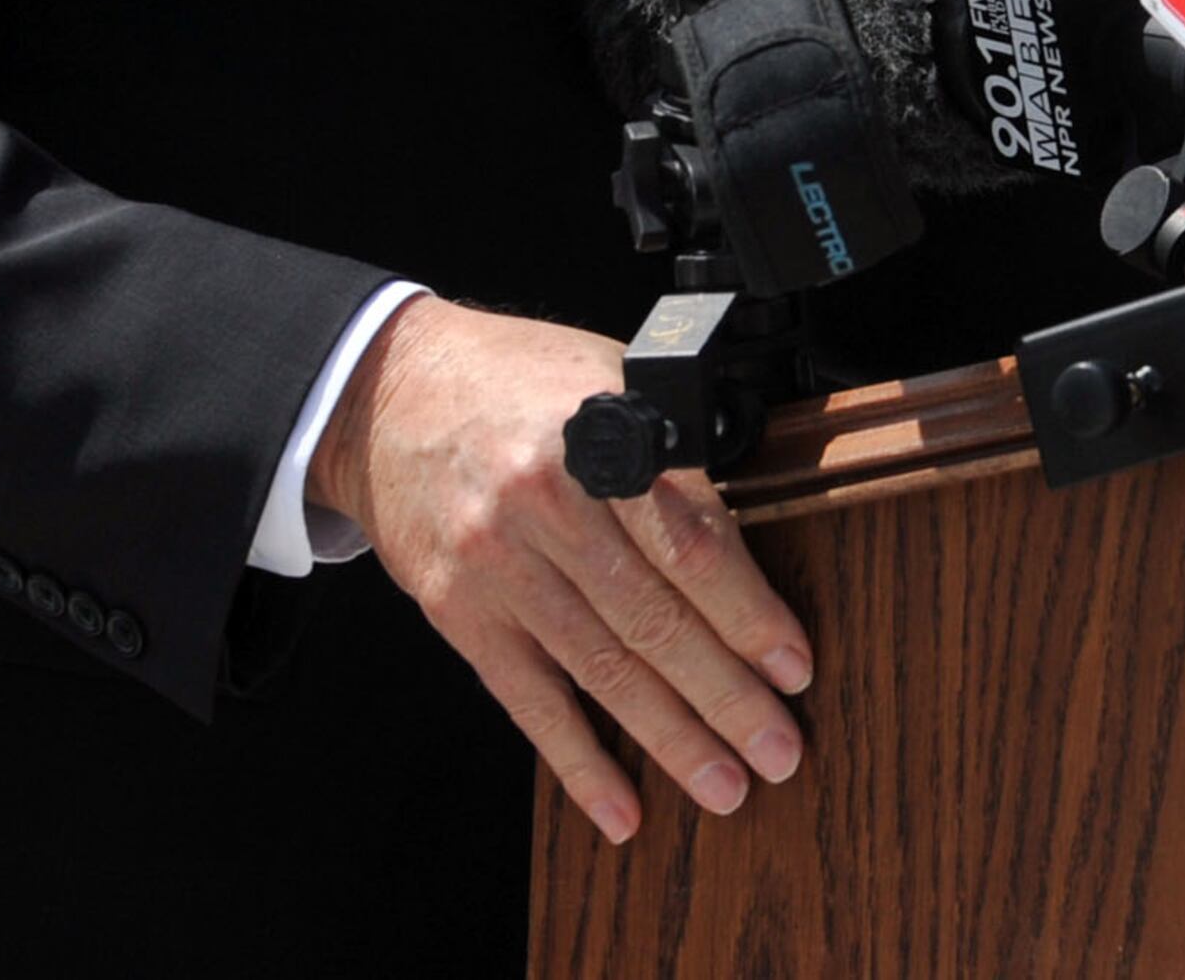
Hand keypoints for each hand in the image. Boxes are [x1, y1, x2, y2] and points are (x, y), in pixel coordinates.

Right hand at [309, 296, 813, 844]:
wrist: (391, 393)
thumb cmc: (519, 382)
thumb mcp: (609, 379)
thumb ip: (672, 455)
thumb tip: (748, 542)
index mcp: (598, 439)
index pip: (688, 545)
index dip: (747, 614)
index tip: (792, 665)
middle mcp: (545, 505)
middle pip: (651, 620)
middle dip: (725, 696)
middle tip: (778, 750)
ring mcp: (496, 564)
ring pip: (599, 669)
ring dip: (669, 738)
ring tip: (725, 785)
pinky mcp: (457, 611)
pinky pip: (528, 700)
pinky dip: (578, 760)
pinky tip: (621, 806)